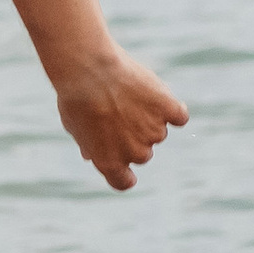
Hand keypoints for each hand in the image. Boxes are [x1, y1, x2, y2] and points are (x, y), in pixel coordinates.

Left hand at [53, 48, 188, 190]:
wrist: (90, 71)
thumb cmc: (76, 96)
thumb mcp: (74, 126)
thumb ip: (88, 144)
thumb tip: (91, 155)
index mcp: (109, 162)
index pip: (123, 182)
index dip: (125, 175)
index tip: (126, 169)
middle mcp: (135, 153)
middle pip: (143, 153)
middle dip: (134, 138)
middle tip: (119, 114)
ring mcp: (154, 132)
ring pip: (159, 131)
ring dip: (149, 119)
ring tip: (128, 96)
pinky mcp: (169, 110)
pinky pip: (179, 116)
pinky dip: (172, 109)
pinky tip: (158, 96)